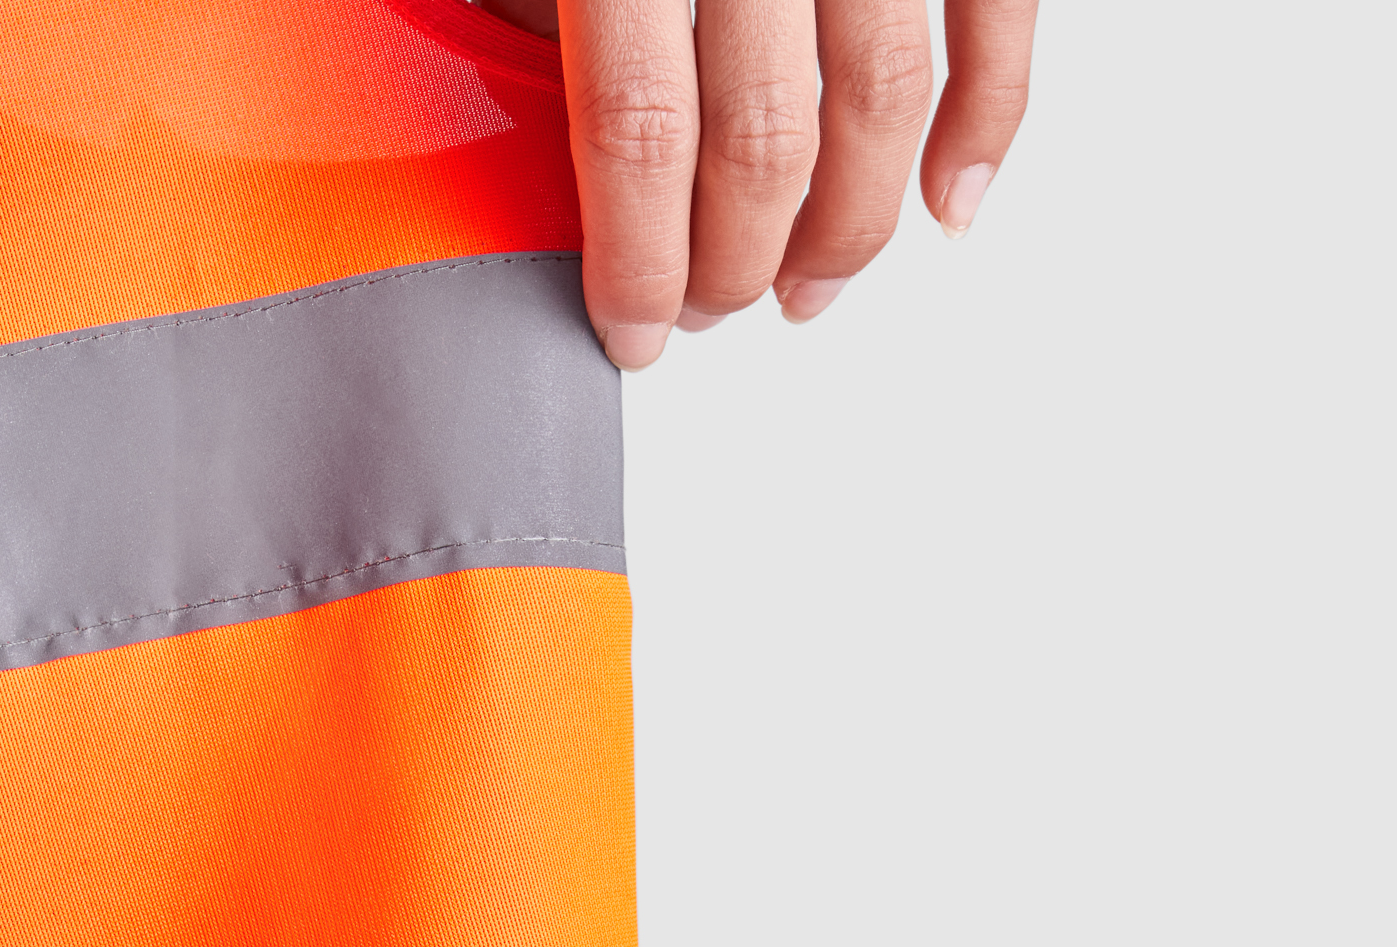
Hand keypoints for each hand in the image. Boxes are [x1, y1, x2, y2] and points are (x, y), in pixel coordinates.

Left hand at [480, 0, 1037, 365]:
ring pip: (880, 102)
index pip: (637, 132)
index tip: (631, 332)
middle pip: (762, 139)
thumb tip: (555, 181)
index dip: (636, 260)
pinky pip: (997, 18)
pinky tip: (951, 206)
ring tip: (804, 288)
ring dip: (847, 226)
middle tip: (707, 309)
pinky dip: (989, 121)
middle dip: (733, 261)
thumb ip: (532, 22)